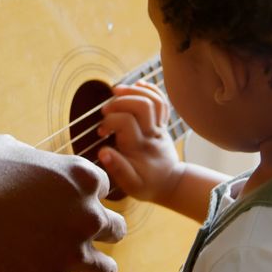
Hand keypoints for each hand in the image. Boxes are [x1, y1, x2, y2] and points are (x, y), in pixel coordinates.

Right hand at [0, 134, 125, 271]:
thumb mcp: (11, 148)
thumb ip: (38, 160)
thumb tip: (36, 166)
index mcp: (81, 178)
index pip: (102, 189)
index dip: (84, 197)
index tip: (67, 203)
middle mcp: (86, 215)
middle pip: (116, 230)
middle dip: (98, 232)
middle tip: (75, 234)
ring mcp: (71, 252)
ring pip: (106, 269)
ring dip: (92, 266)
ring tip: (72, 264)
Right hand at [96, 81, 184, 204]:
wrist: (169, 183)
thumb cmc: (146, 185)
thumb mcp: (131, 185)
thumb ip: (118, 168)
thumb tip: (103, 151)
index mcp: (140, 147)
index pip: (126, 122)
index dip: (109, 122)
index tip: (101, 132)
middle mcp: (152, 134)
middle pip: (143, 105)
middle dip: (121, 101)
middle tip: (105, 110)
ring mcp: (159, 127)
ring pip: (154, 100)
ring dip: (134, 91)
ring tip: (116, 91)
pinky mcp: (163, 123)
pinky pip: (162, 101)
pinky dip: (150, 89)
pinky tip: (137, 85)